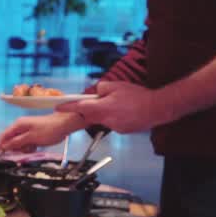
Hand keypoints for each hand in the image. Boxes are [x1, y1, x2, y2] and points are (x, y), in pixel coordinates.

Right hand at [0, 112, 82, 151]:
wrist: (64, 124)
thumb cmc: (49, 130)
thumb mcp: (31, 138)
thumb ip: (16, 142)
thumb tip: (4, 146)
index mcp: (18, 125)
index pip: (4, 136)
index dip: (1, 145)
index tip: (2, 155)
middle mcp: (20, 126)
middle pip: (10, 140)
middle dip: (16, 148)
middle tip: (25, 149)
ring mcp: (27, 130)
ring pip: (19, 143)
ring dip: (24, 148)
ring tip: (33, 147)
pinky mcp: (32, 134)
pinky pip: (26, 143)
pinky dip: (29, 146)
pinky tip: (36, 146)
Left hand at [56, 80, 180, 132]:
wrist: (157, 108)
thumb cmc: (139, 96)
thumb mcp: (117, 86)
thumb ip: (103, 88)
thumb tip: (96, 92)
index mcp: (103, 108)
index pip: (80, 107)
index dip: (68, 107)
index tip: (58, 107)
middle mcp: (106, 120)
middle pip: (91, 115)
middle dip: (94, 108)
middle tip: (103, 100)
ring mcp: (114, 127)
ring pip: (103, 119)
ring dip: (108, 112)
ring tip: (123, 104)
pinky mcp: (122, 131)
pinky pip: (114, 123)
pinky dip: (117, 117)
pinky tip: (128, 111)